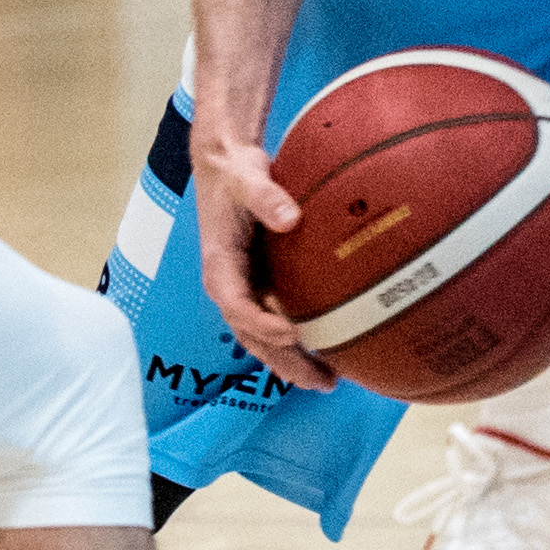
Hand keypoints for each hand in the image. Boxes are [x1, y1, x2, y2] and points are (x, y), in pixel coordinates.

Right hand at [186, 117, 336, 389]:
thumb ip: (267, 197)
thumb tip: (291, 217)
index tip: (294, 335)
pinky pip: (275, 322)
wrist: (226, 167)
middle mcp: (230, 286)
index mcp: (220, 267)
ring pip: (264, 339)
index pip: (238, 307)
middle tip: (322, 381)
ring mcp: (245, 289)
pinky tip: (326, 351)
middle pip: (253, 337)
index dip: (263, 325)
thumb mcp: (247, 179)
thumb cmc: (235, 175)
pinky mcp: (259, 286)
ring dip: (292, 362)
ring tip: (328, 381)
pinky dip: (296, 342)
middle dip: (285, 363)